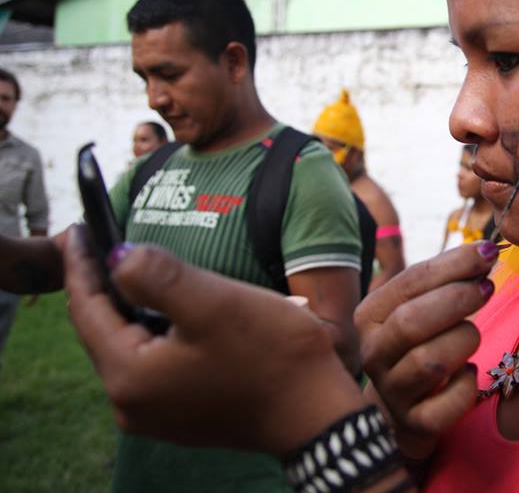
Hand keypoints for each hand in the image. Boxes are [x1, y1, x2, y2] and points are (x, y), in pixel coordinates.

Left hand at [63, 225, 367, 454]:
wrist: (317, 413)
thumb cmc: (273, 354)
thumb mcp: (214, 302)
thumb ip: (156, 275)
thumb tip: (116, 257)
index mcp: (129, 376)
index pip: (86, 309)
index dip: (80, 263)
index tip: (76, 227)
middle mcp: (131, 404)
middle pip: (102, 331)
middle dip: (100, 285)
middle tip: (97, 243)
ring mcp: (156, 415)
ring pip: (127, 347)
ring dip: (128, 309)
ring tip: (131, 270)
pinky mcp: (181, 416)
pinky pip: (151, 364)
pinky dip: (151, 332)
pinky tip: (167, 312)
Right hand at [355, 241, 496, 459]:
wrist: (402, 407)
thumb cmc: (418, 344)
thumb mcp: (419, 307)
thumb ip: (444, 280)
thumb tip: (485, 252)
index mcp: (370, 316)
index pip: (410, 282)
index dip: (453, 265)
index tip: (488, 253)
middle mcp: (373, 353)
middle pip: (412, 321)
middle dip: (457, 300)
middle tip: (487, 289)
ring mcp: (391, 391)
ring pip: (430, 362)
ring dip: (463, 341)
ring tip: (472, 335)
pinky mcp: (413, 423)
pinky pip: (446, 407)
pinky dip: (465, 387)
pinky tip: (468, 373)